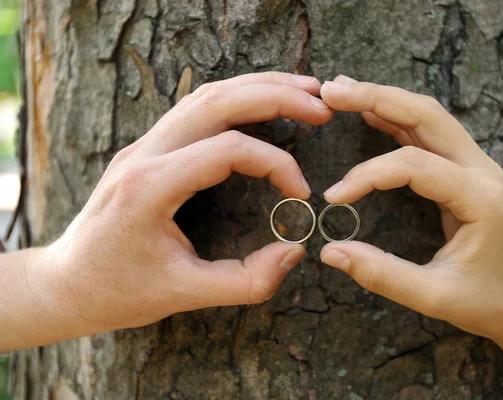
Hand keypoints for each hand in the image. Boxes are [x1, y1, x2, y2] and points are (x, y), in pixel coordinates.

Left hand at [36, 73, 332, 337]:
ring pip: (206, 95)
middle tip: (321, 105)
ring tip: (302, 91)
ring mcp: (143, 145)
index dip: (276, 164)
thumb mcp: (184, 295)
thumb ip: (246, 282)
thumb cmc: (118, 291)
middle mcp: (145, 153)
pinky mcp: (148, 148)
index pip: (228, 150)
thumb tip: (294, 251)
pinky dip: (236, 99)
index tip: (300, 194)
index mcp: (151, 187)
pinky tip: (262, 103)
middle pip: (217, 100)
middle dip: (276, 96)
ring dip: (257, 87)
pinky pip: (196, 108)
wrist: (66, 283)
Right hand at [318, 76, 502, 399]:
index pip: (413, 166)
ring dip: (386, 100)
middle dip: (376, 98)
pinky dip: (398, 117)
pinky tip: (372, 111)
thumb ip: (382, 274)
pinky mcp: (467, 170)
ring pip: (429, 116)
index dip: (368, 175)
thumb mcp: (433, 297)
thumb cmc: (485, 302)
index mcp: (478, 197)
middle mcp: (481, 170)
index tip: (333, 198)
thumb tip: (330, 253)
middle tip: (332, 92)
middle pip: (426, 115)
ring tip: (342, 92)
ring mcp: (477, 165)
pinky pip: (431, 133)